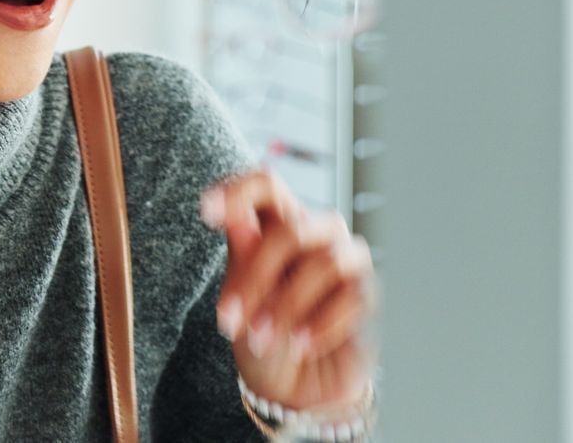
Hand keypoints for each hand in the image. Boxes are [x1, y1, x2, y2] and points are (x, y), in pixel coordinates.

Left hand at [202, 170, 376, 413]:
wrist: (293, 386)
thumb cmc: (260, 334)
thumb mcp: (239, 298)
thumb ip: (241, 256)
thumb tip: (232, 215)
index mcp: (275, 224)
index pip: (266, 185)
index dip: (239, 191)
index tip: (206, 211)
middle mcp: (313, 232)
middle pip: (291, 231)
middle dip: (255, 279)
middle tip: (229, 320)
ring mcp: (345, 260)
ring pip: (325, 262)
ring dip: (287, 307)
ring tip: (262, 339)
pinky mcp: (367, 294)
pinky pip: (351, 297)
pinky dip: (320, 325)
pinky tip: (300, 345)